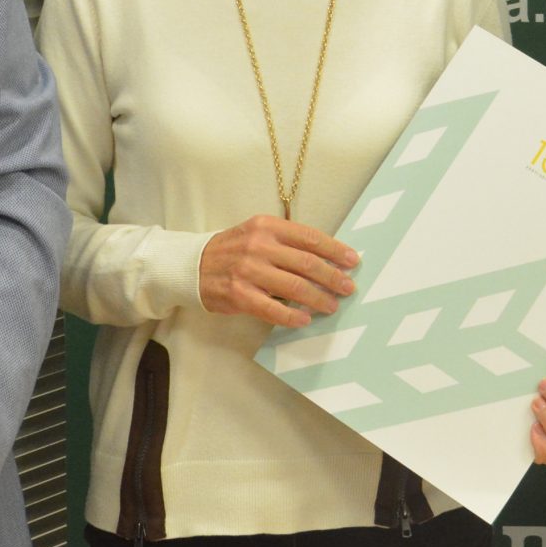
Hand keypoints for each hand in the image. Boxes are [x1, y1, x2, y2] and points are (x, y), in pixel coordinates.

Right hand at [199, 214, 357, 327]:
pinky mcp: (240, 295)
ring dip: (318, 298)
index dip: (335, 250)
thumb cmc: (233, 250)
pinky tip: (305, 320)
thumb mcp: (257, 234)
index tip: (352, 261)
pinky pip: (273, 308)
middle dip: (333, 277)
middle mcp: (259, 246)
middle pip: (307, 263)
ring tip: (332, 305)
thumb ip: (286, 242)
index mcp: (267, 226)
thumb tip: (325, 259)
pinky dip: (292, 316)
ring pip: (294, 286)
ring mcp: (249, 271)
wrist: (192, 265)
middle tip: (348, 287)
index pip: (310, 237)